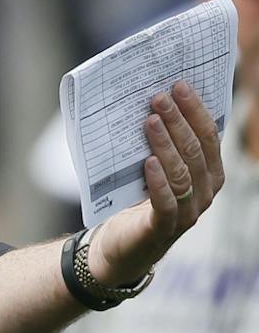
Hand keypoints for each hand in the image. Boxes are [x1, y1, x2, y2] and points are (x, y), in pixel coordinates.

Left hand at [89, 82, 224, 284]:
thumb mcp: (154, 169)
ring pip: (182, 173)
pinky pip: (167, 203)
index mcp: (209, 175)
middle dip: (179, 121)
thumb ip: (160, 145)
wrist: (122, 247)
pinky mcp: (163, 229)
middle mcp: (205, 193)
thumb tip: (150, 104)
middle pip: (196, 151)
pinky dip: (159, 182)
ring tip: (149, 121)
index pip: (209, 137)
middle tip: (158, 97)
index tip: (179, 85)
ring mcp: (187, 213)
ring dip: (166, 144)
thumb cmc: (140, 200)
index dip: (196, 111)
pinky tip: (148, 163)